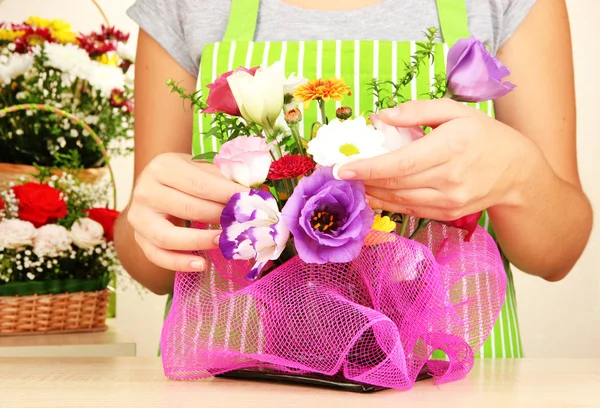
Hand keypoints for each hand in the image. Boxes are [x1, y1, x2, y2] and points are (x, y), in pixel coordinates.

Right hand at [127, 153, 247, 271]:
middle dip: (218, 217)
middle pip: (186, 209)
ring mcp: (138, 217)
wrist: (159, 185)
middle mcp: (145, 190)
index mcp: (162, 166)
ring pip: (167, 236)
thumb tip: (253, 198)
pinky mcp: (139, 238)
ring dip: (199, 241)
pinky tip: (201, 264)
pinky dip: (179, 263)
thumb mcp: (203, 169)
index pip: (199, 184)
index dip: (226, 194)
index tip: (249, 202)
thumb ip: (224, 181)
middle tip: (242, 223)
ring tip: (223, 242)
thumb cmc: (187, 177)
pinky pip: (158, 256)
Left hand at [337, 99, 538, 220]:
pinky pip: (410, 210)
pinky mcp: (448, 214)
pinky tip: (374, 194)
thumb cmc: (485, 136)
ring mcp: (450, 201)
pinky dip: (388, 203)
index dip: (368, 168)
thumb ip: (418, 111)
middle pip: (395, 184)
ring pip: (399, 200)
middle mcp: (450, 178)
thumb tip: (381, 116)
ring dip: (372, 193)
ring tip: (352, 183)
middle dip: (363, 180)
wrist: (518, 172)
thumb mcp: (456, 112)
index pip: (400, 163)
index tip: (341, 168)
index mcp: (451, 148)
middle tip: (339, 174)